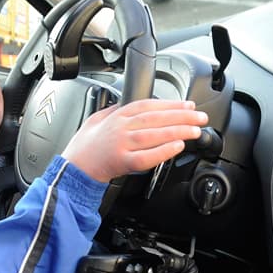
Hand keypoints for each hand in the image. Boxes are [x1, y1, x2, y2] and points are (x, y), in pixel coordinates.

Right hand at [61, 99, 207, 182]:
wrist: (72, 169)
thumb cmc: (83, 148)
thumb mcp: (96, 119)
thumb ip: (113, 109)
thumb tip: (128, 102)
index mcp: (117, 117)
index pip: (148, 105)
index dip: (170, 104)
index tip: (188, 105)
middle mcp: (120, 128)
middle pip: (156, 118)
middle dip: (181, 116)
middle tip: (199, 117)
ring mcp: (122, 145)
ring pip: (155, 135)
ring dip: (177, 131)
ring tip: (195, 131)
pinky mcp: (122, 163)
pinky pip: (147, 156)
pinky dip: (163, 151)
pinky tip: (177, 147)